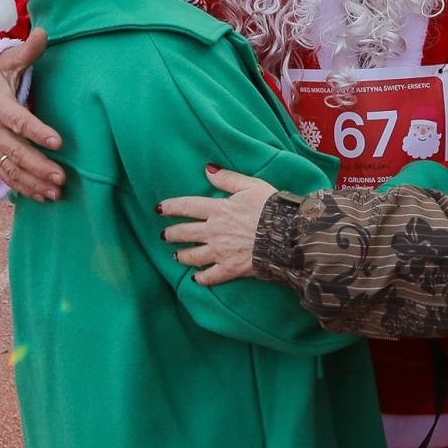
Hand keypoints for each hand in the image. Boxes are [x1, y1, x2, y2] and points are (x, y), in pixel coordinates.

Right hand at [0, 28, 63, 201]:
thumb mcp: (6, 62)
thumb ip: (27, 52)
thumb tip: (43, 32)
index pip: (19, 121)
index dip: (38, 132)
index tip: (59, 141)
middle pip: (16, 152)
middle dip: (39, 166)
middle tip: (62, 177)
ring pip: (11, 169)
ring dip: (33, 183)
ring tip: (57, 193)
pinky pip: (6, 177)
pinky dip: (23, 190)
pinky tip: (43, 198)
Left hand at [160, 167, 276, 285]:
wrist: (287, 235)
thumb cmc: (271, 207)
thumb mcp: (251, 186)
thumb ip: (228, 178)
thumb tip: (208, 170)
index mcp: (218, 209)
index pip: (187, 206)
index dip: (171, 207)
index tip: (159, 209)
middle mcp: (214, 231)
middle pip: (185, 233)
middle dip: (171, 234)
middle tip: (164, 235)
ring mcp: (220, 252)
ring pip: (193, 256)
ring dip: (182, 256)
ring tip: (176, 256)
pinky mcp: (230, 269)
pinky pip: (210, 276)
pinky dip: (201, 278)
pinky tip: (197, 278)